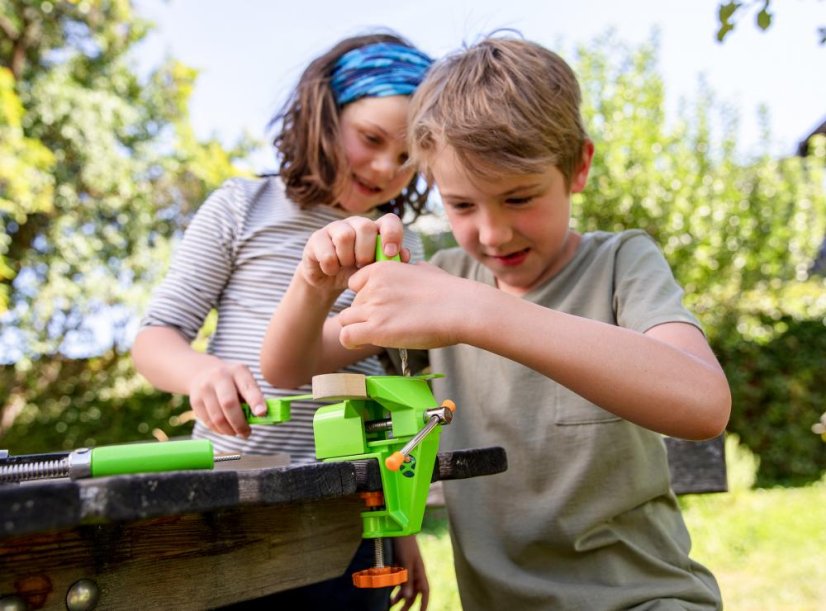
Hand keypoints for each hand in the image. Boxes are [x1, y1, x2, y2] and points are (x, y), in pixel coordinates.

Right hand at [187, 359, 265, 436]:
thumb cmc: (232, 382)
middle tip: (247, 433)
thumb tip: (263, 418)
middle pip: (229, 404)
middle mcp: (220, 377)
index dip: (255, 401)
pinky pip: (208, 422)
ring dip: (229, 430)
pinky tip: (225, 429)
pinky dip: (219, 430)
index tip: (262, 413)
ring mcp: (205, 388)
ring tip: (237, 432)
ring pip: (217, 417)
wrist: (201, 372)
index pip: (248, 387)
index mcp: (238, 371)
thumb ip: (253, 397)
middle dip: (240, 423)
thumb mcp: (244, 380)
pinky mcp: (195, 401)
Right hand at [298, 213, 407, 293]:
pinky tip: (332, 270)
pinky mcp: (316, 238)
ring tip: (346, 267)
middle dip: (366, 252)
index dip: (392, 234)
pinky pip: (327, 251)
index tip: (390, 254)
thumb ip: (391, 263)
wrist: (328, 281)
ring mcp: (334, 228)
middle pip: (365, 226)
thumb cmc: (357, 274)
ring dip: (347, 258)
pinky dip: (331, 266)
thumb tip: (405, 256)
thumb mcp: (375, 271)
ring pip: (345, 236)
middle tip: (362, 266)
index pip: (389, 220)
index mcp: (375, 229)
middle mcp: (355, 224)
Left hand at [339, 261, 467, 349]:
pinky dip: (352, 342)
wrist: (460, 308)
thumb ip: (411, 270)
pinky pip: (347, 336)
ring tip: (376, 336)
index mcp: (382, 269)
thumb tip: (414, 269)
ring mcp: (373, 307)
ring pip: (346, 320)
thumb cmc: (450, 292)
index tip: (379, 307)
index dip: (365, 297)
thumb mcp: (425, 270)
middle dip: (364, 316)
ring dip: (357, 329)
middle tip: (386, 325)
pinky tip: (364, 344)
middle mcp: (373, 286)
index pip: (355, 283)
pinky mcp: (376, 329)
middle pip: (351, 304)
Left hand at [390, 535, 428, 610]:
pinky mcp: (398, 565)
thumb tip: (408, 596)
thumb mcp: (406, 562)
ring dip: (398, 596)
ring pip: (404, 587)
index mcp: (420, 572)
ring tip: (390, 605)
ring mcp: (406, 569)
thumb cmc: (405, 544)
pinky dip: (393, 587)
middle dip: (407, 604)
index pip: (425, 591)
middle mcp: (414, 572)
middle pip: (413, 592)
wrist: (398, 529)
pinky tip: (386, 592)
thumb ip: (407, 579)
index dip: (424, 603)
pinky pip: (397, 580)